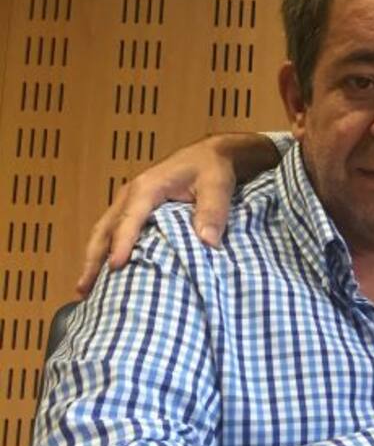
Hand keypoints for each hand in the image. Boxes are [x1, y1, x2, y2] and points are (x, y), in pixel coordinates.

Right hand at [76, 132, 277, 294]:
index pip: (130, 219)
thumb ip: (213, 211)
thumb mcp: (217, 186)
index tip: (116, 267)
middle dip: (93, 259)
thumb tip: (208, 241)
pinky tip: (104, 274)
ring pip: (103, 232)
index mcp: (148, 187)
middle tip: (84, 289)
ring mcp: (128, 202)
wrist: (211, 155)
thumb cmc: (212, 168)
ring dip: (93, 259)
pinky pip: (113, 232)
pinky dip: (104, 252)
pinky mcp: (133, 209)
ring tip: (84, 290)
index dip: (122, 243)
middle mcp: (130, 194)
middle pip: (105, 229)